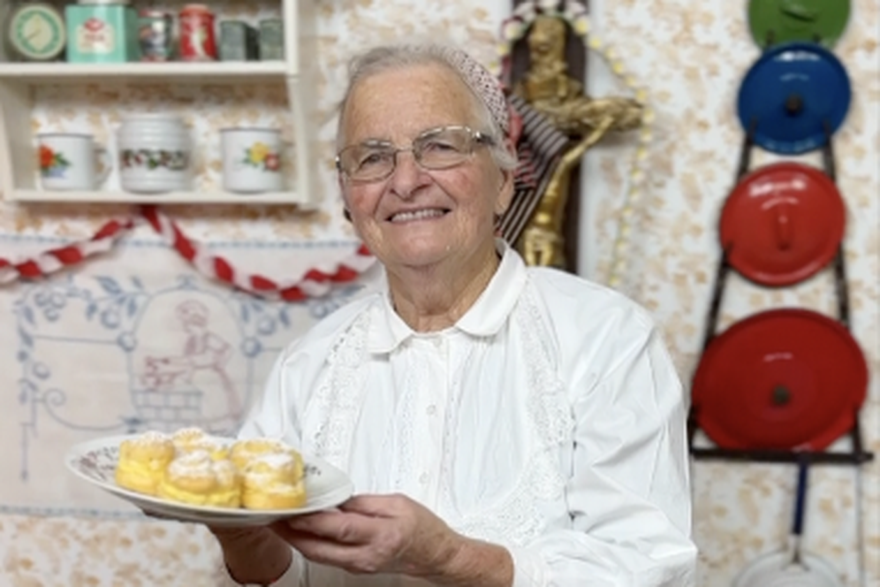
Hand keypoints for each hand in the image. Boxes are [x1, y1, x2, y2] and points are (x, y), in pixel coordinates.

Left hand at [272, 494, 460, 577]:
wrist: (436, 555)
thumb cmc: (422, 528)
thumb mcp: (396, 504)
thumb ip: (364, 502)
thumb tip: (337, 499)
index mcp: (379, 536)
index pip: (337, 528)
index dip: (310, 520)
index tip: (290, 510)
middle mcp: (366, 556)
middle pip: (319, 548)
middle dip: (291, 534)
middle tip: (272, 517)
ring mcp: (360, 565)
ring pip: (319, 555)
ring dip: (297, 540)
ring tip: (280, 522)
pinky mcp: (357, 567)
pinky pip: (327, 556)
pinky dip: (311, 544)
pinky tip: (302, 532)